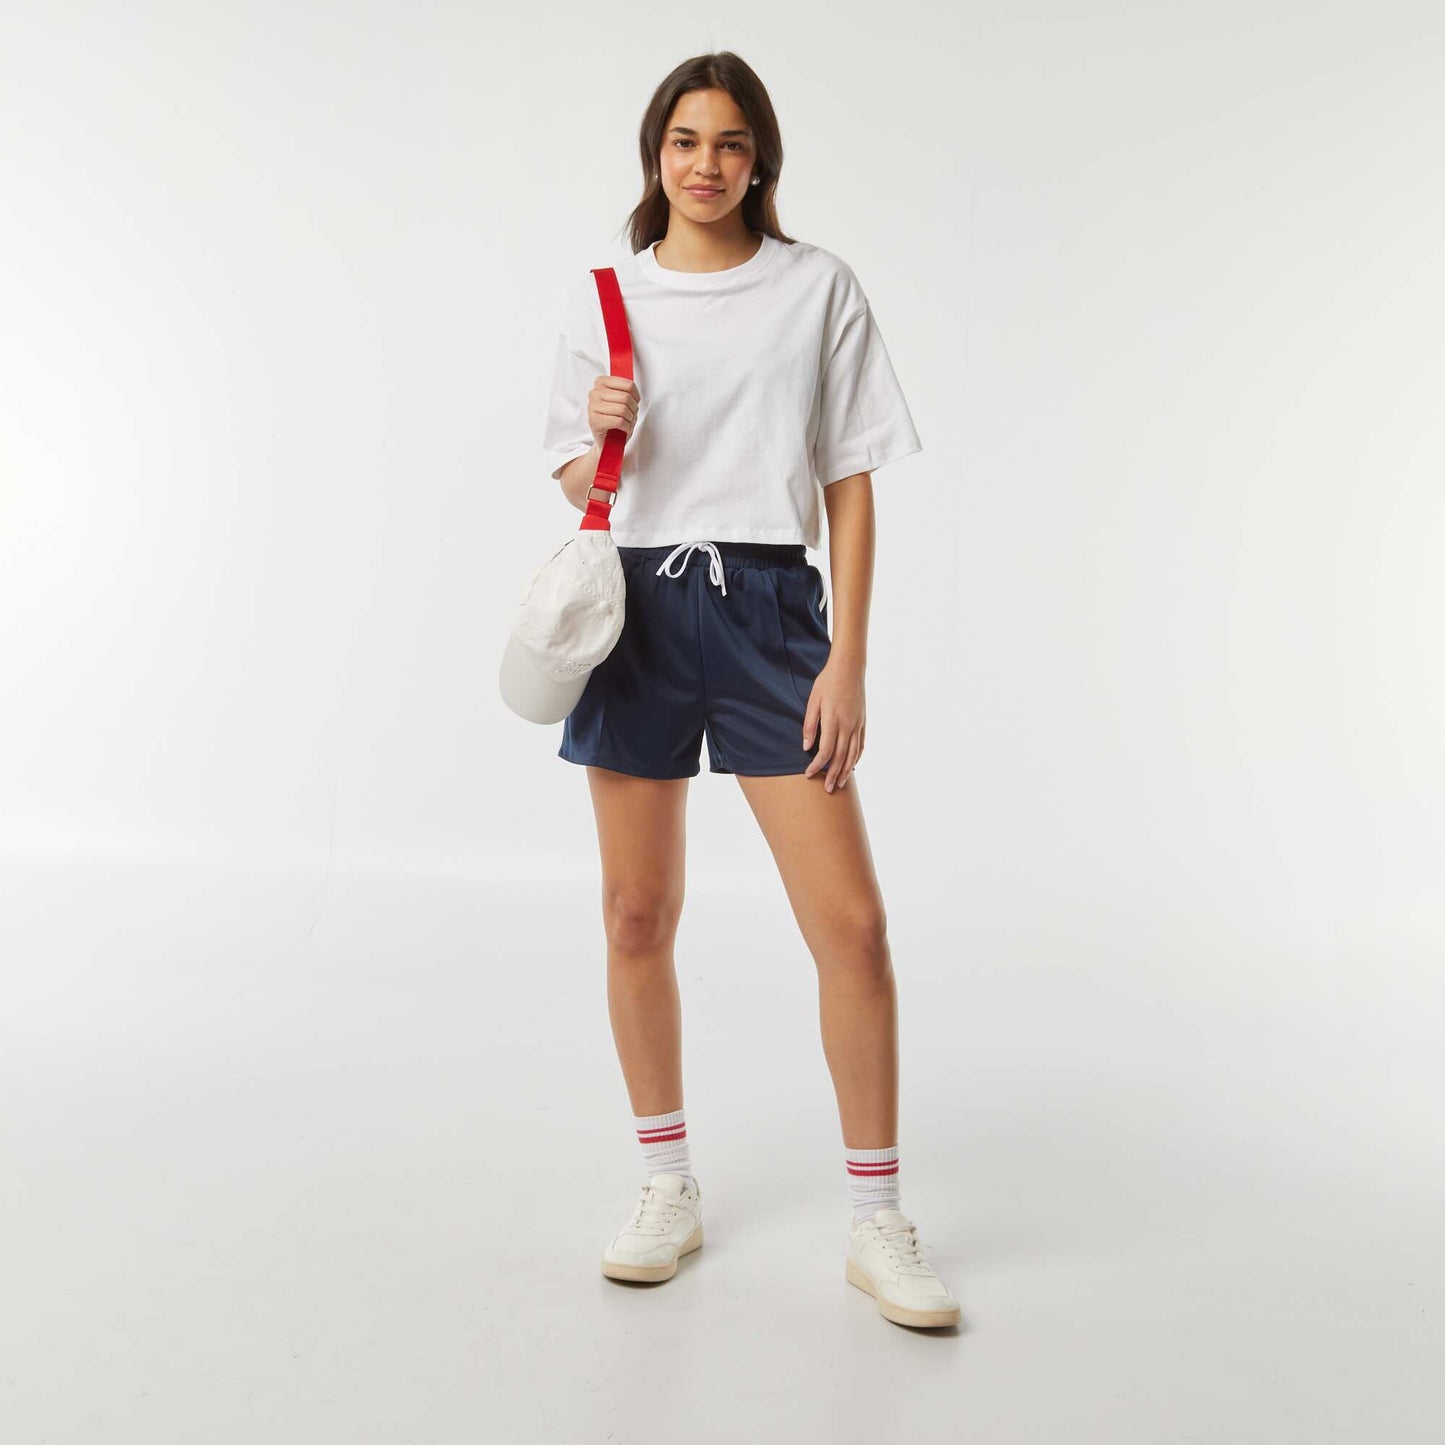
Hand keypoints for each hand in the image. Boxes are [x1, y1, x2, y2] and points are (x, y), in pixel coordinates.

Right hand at [588, 374, 639, 448]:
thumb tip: (631, 386)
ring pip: (622, 409)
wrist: (608, 441)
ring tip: (626, 422)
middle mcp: (594, 393)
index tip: (635, 402)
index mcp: (601, 383)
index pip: (628, 384)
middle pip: (626, 397)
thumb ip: (626, 390)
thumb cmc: (617, 420)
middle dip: (633, 409)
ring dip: (630, 419)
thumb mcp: (623, 401)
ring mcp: (592, 407)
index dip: (636, 396)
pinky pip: (619, 421)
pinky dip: (626, 427)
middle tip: (630, 416)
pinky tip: (623, 429)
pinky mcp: (594, 421)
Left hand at [802, 658, 864, 791]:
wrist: (849, 668)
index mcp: (833, 721)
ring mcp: (857, 725)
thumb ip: (810, 725)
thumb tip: (806, 747)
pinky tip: (852, 766)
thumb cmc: (827, 682)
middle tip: (827, 790)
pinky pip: (861, 745)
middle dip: (832, 775)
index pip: (826, 751)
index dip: (817, 766)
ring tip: (840, 784)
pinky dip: (856, 758)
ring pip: (853, 754)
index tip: (809, 774)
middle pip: (841, 757)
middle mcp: (848, 726)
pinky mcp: (863, 722)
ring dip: (846, 771)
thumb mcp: (813, 701)